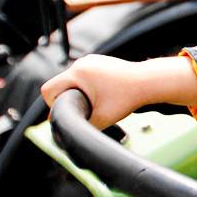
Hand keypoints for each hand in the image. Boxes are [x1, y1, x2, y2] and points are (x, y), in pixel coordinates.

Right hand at [40, 54, 196, 129]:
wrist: (148, 82)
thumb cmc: (128, 98)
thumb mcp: (102, 119)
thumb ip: (82, 126)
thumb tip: (70, 136)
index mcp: (78, 74)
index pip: (48, 90)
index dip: (53, 105)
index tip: (67, 113)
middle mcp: (81, 63)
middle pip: (59, 85)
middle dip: (66, 99)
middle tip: (82, 110)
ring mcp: (90, 60)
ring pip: (71, 80)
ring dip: (77, 92)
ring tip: (93, 102)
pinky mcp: (98, 62)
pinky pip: (82, 76)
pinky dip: (86, 86)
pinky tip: (100, 95)